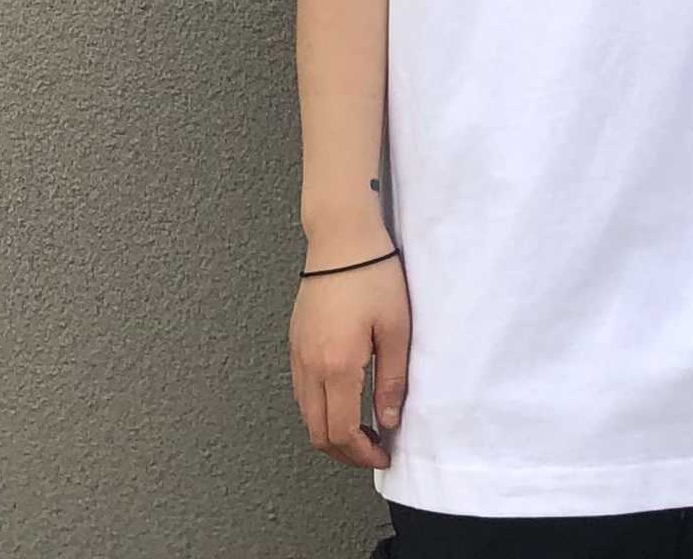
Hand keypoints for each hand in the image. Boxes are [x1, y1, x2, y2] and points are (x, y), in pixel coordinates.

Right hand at [289, 248, 409, 469]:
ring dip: (331, 430)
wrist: (342, 238)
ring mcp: (297, 353)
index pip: (340, 432)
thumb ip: (391, 380)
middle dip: (345, 451)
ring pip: (305, 414)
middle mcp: (309, 365)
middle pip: (317, 432)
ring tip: (362, 427)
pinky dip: (320, 407)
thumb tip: (388, 421)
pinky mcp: (295, 341)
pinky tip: (344, 398)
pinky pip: (301, 390)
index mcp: (336, 365)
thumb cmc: (374, 275)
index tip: (383, 454)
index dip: (361, 454)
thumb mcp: (396, 328)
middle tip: (373, 449)